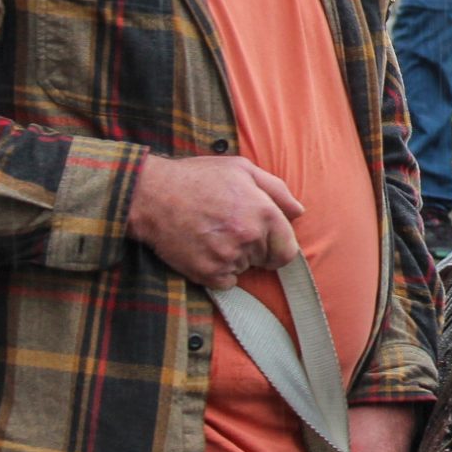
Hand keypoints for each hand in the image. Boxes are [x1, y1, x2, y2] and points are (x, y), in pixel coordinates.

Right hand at [129, 155, 302, 290]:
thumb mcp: (243, 170)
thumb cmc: (198, 178)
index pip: (288, 251)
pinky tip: (204, 249)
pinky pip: (224, 282)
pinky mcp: (206, 272)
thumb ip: (277, 190)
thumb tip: (298, 212)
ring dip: (234, 258)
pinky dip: (217, 271)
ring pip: (243, 269)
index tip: (266, 244)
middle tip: (231, 231)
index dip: (278, 248)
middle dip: (255, 250)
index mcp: (264, 213)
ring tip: (213, 234)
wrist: (153, 195)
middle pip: (265, 261)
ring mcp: (228, 257)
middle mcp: (249, 237)